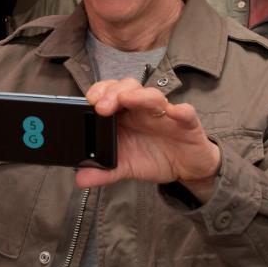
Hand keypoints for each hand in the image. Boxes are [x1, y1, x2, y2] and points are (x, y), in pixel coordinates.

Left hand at [76, 78, 220, 201]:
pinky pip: (185, 112)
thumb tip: (80, 179)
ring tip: (126, 99)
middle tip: (102, 106)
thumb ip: (104, 171)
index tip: (89, 100)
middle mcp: (142, 108)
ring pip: (153, 95)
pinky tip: (175, 112)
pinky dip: (180, 110)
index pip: (109, 93)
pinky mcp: (187, 123)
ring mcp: (165, 113)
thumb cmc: (154, 157)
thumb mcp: (126, 166)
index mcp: (125, 114)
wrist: (186, 168)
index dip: (100, 91)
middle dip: (113, 92)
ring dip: (139, 96)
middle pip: (128, 87)